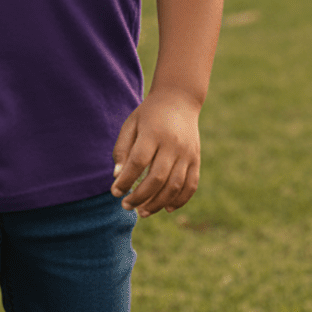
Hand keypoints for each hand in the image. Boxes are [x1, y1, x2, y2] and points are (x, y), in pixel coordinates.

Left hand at [110, 88, 201, 216]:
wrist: (179, 100)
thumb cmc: (149, 114)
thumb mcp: (131, 124)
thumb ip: (122, 149)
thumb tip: (118, 177)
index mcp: (153, 132)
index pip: (138, 162)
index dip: (126, 180)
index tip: (115, 192)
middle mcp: (173, 144)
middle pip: (157, 178)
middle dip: (140, 197)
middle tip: (126, 205)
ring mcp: (187, 153)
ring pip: (175, 185)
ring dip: (158, 203)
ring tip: (142, 211)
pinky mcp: (196, 159)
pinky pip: (191, 185)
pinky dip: (180, 200)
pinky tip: (166, 208)